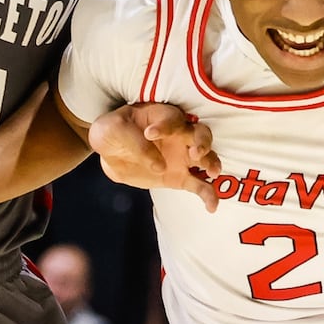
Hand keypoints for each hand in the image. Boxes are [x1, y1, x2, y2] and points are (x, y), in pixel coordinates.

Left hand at [88, 103, 222, 211]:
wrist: (112, 151)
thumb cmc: (115, 131)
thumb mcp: (115, 130)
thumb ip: (135, 143)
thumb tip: (159, 166)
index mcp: (162, 117)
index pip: (172, 118)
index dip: (165, 126)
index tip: (150, 134)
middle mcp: (179, 134)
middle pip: (201, 133)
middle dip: (203, 142)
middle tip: (196, 153)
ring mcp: (182, 156)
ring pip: (207, 156)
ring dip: (212, 163)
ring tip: (212, 173)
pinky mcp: (180, 177)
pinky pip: (200, 185)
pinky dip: (208, 195)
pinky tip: (211, 207)